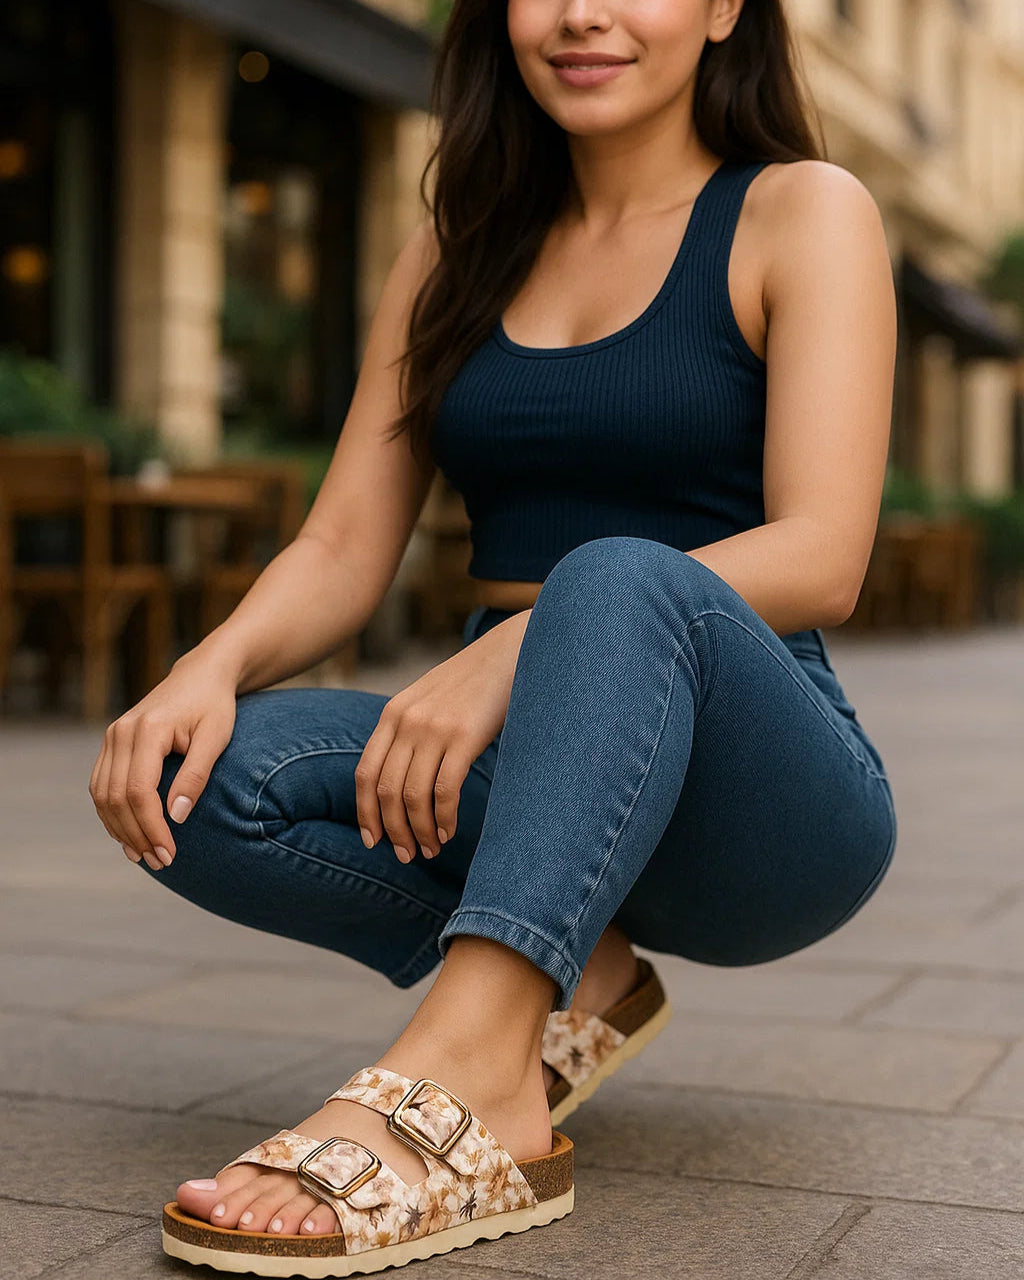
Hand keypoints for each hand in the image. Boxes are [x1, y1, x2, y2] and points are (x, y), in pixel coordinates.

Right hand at [88, 654, 238, 870]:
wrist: (201, 675)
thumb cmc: (214, 705)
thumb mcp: (216, 738)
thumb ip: (196, 775)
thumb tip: (176, 817)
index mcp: (147, 730)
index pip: (138, 791)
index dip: (151, 827)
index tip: (170, 853)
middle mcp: (121, 732)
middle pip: (116, 798)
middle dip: (136, 835)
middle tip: (160, 862)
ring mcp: (112, 736)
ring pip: (102, 795)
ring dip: (119, 829)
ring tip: (144, 856)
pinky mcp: (112, 743)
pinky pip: (101, 785)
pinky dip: (112, 813)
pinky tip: (130, 834)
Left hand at [355, 612, 529, 862]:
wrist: (510, 651)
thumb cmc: (473, 683)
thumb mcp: (429, 701)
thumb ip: (409, 732)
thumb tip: (401, 784)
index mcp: (393, 714)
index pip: (365, 774)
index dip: (365, 813)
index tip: (373, 840)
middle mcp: (407, 721)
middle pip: (386, 791)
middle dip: (393, 831)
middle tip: (407, 855)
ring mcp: (434, 728)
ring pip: (414, 796)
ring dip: (421, 831)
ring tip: (431, 849)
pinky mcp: (464, 736)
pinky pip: (445, 790)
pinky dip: (445, 818)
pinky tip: (450, 831)